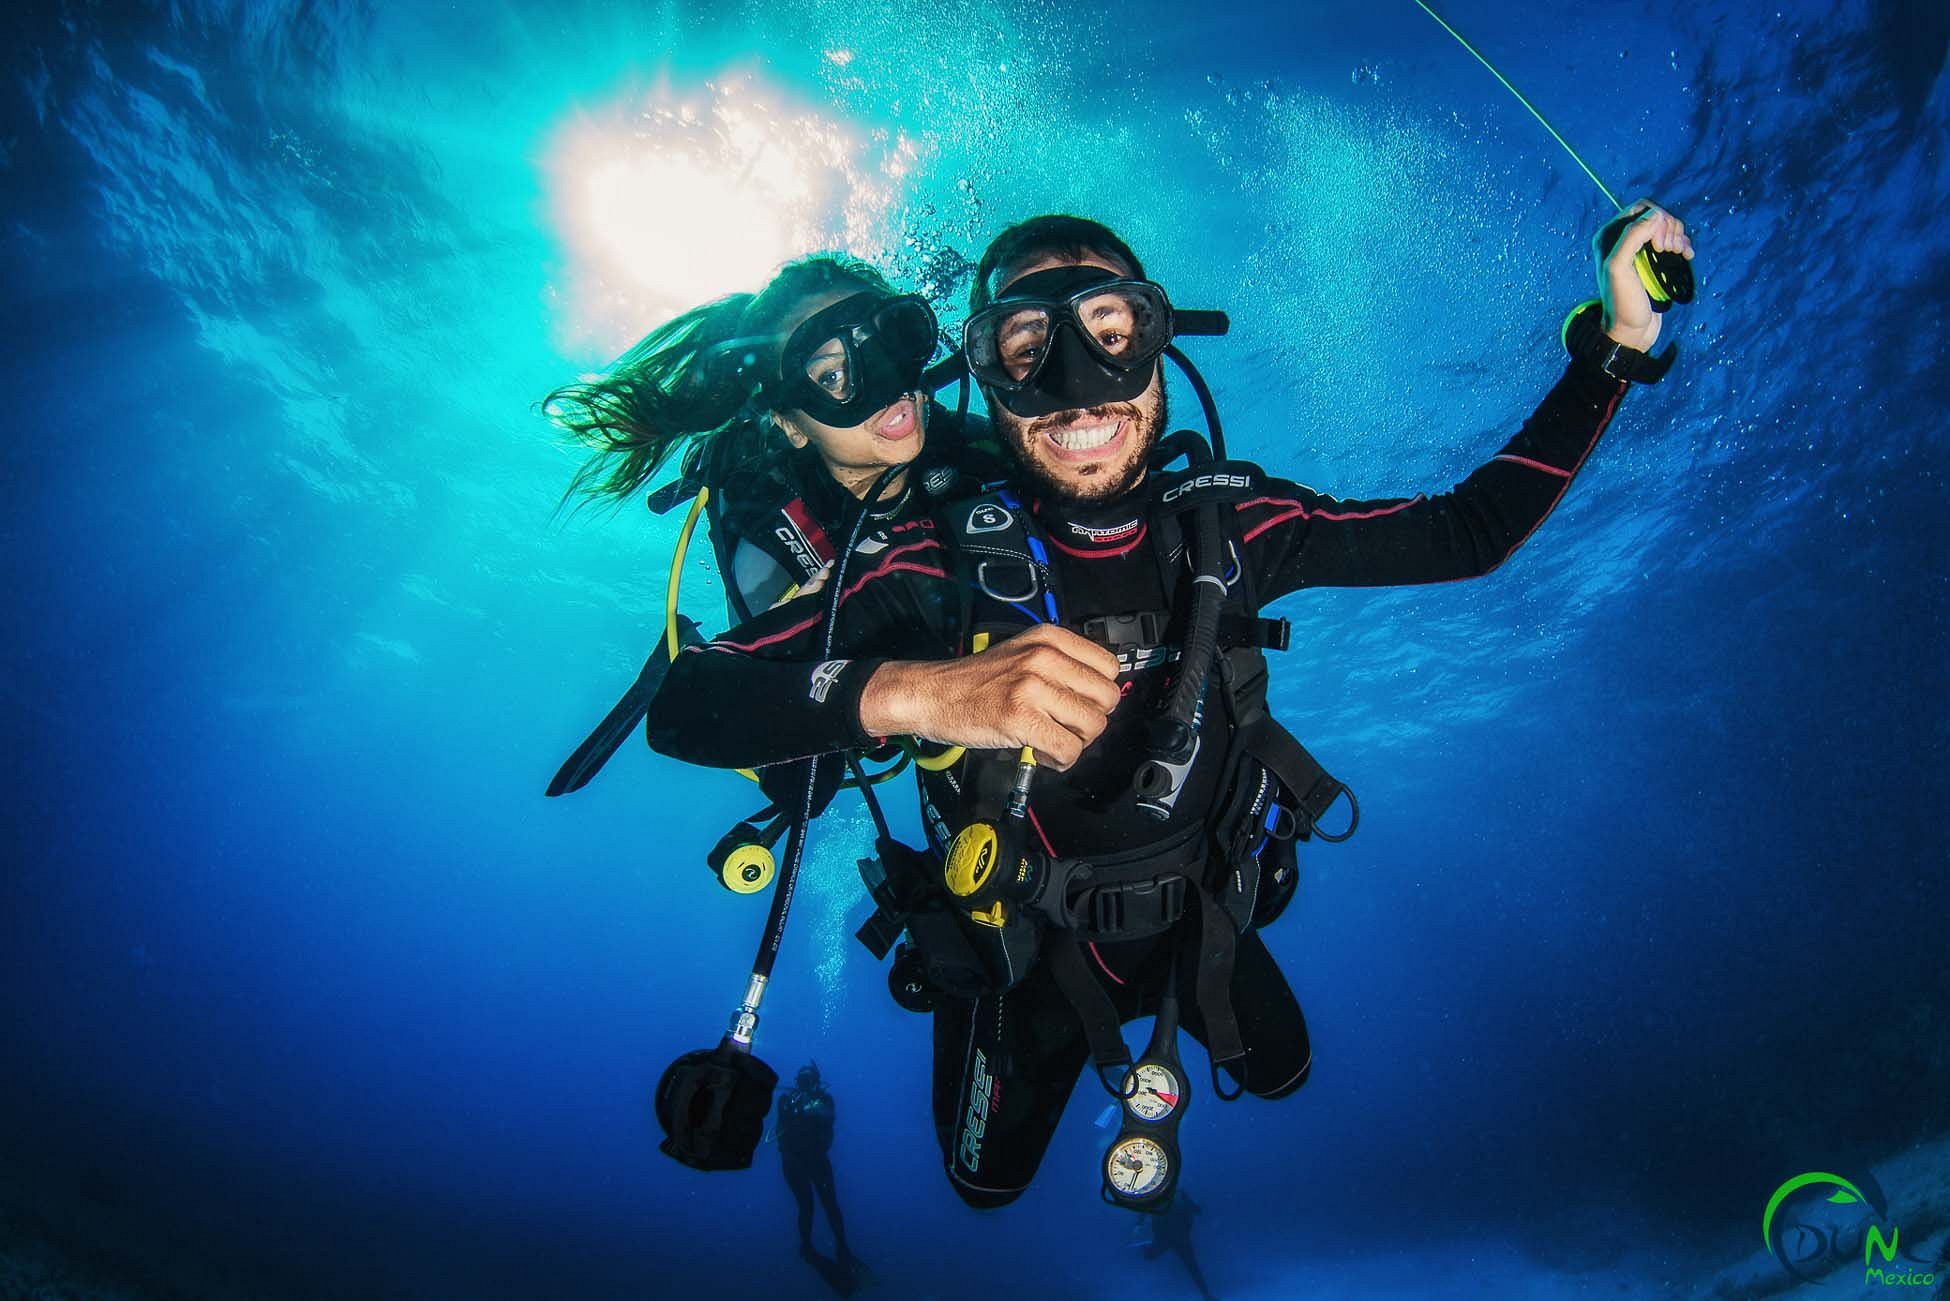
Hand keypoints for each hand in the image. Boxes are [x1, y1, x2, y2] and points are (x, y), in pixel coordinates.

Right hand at [857, 623, 1121, 769]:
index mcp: (1049, 638)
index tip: (1079, 704)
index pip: (1109, 666)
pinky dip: (1060, 760)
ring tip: (1050, 740)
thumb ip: (1061, 664)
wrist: (932, 693)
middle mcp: (1044, 657)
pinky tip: (1040, 754)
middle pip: (1106, 698)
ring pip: (1092, 726)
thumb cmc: (976, 680)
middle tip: (1065, 727)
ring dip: (1076, 742)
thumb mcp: (1022, 653)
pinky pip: (1068, 749)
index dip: (1098, 692)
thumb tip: (1100, 693)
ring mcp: (1032, 687)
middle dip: (1091, 720)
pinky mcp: (1020, 718)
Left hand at [1598, 199, 1693, 352]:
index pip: (1641, 208)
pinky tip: (1688, 255)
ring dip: (1678, 237)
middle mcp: (1623, 240)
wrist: (1631, 331)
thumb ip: (1632, 237)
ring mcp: (1640, 250)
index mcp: (1609, 236)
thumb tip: (1656, 214)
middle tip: (1668, 251)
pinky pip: (1674, 241)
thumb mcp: (1619, 268)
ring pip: (1667, 228)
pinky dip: (1683, 244)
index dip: (1657, 220)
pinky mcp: (1654, 261)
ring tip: (1679, 254)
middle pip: (1657, 216)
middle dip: (1669, 228)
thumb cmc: (1622, 302)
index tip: (1659, 245)